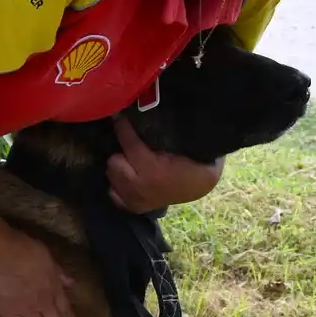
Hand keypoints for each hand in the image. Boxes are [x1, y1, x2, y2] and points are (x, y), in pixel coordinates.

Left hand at [107, 119, 223, 212]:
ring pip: (112, 175)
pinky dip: (119, 183)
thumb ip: (166, 132)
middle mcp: (140, 186)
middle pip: (113, 161)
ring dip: (119, 165)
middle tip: (130, 143)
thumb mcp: (186, 144)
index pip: (128, 142)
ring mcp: (135, 199)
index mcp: (153, 169)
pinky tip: (129, 174)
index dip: (122, 126)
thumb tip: (150, 110)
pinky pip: (113, 193)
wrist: (203, 186)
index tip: (119, 116)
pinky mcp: (134, 206)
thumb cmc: (198, 161)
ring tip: (130, 157)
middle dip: (121, 151)